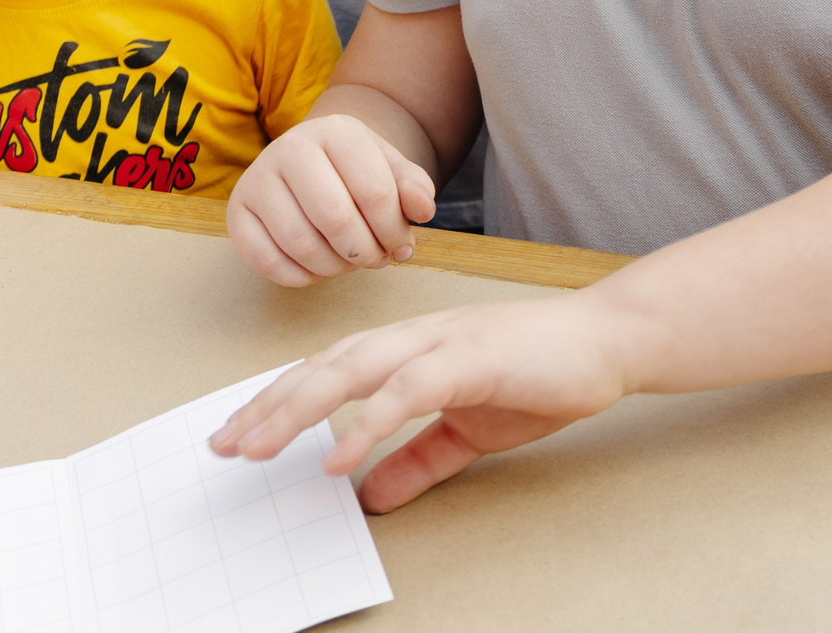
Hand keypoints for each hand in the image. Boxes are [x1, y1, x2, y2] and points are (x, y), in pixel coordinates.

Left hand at [209, 292, 633, 511]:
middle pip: (323, 368)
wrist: (608, 343)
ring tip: (259, 447)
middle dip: (269, 407)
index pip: (327, 371)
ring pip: (351, 370)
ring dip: (299, 410)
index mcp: (408, 349)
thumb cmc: (541, 375)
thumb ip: (416, 459)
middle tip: (224, 446)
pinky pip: (406, 392)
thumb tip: (368, 495)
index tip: (237, 435)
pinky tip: (337, 456)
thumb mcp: (467, 431)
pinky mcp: (469, 358)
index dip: (279, 401)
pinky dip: (367, 423)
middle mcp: (413, 337)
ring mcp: (439, 342)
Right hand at [225, 113, 437, 285]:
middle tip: (376, 260)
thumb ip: (413, 187)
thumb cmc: (355, 170)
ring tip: (349, 262)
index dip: (394, 231)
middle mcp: (289, 147)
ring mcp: (257, 178)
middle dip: (364, 252)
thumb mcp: (389, 169)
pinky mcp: (237, 211)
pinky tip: (317, 268)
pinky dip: (299, 276)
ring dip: (334, 267)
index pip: (374, 192)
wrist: (309, 160)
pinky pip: (267, 260)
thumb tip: (424, 211)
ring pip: (300, 243)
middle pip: (335, 219)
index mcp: (335, 131)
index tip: (402, 246)